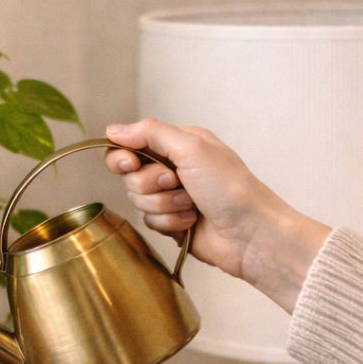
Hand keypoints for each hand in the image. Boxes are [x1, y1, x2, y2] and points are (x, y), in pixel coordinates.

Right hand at [104, 118, 329, 312]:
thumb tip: (113, 130)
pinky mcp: (170, 221)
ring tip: (191, 204)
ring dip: (164, 204)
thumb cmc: (229, 187)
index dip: (122, 156)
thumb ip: (150, 133)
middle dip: (150, 184)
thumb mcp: (191, 148)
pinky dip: (169, 222)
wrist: (249, 233)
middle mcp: (172, 167)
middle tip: (176, 182)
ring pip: (138, 201)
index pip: (129, 145)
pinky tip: (191, 221)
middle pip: (129, 176)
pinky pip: (149, 221)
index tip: (130, 164)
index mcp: (178, 143)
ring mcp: (170, 196)